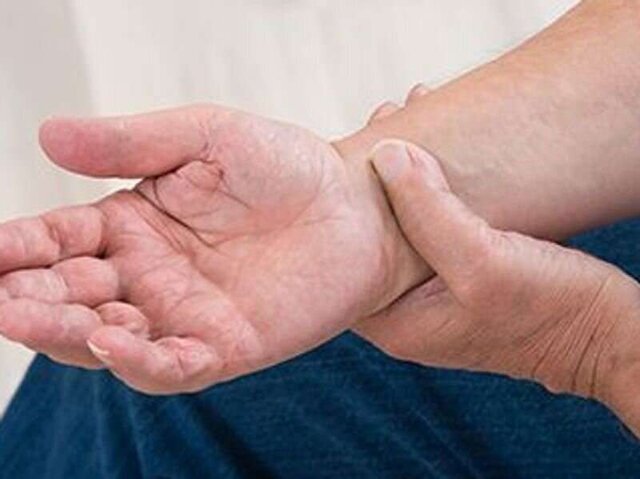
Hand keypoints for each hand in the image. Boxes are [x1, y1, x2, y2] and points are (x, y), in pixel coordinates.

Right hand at [0, 105, 422, 393]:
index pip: (58, 240)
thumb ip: (132, 142)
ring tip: (30, 316)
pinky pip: (172, 364)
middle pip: (71, 296)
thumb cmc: (288, 166)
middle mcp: (150, 276)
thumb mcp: (207, 136)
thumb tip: (47, 136)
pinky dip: (139, 359)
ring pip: (108, 339)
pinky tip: (113, 339)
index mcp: (134, 225)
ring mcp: (185, 316)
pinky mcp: (226, 346)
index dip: (16, 246)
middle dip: (29, 299)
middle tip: (0, 296)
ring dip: (66, 333)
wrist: (357, 203)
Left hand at [354, 140, 639, 435]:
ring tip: (416, 116)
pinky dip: (436, 187)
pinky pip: (436, 225)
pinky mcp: (462, 279)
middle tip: (388, 118)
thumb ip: (430, 214)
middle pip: (372, 234)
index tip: (354, 146)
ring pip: (405, 224)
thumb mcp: (485, 261)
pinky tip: (444, 150)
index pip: (344, 256)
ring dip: (409, 175)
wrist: (610, 338)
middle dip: (377, 176)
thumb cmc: (553, 312)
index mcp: (395, 321)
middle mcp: (407, 311)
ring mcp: (434, 295)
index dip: (342, 202)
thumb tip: (386, 156)